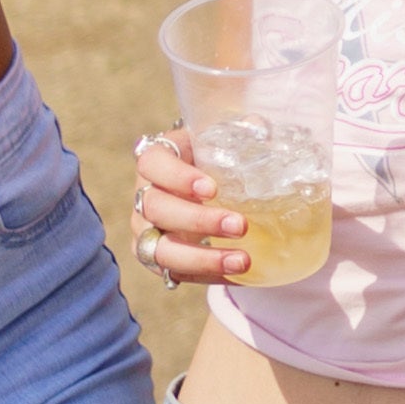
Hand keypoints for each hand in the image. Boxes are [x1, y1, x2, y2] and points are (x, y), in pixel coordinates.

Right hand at [128, 129, 255, 286]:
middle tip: (241, 225)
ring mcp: (146, 231)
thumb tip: (260, 127)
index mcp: (157, 160)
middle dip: (199, 220)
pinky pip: (177, 274)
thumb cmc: (215, 157)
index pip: (153, 164)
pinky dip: (208, 276)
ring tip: (243, 260)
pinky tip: (240, 275)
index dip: (177, 177)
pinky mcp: (159, 260)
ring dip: (202, 258)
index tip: (211, 188)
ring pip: (160, 250)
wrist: (207, 187)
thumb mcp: (223, 139)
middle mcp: (144, 196)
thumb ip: (241, 132)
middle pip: (156, 210)